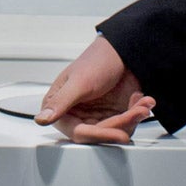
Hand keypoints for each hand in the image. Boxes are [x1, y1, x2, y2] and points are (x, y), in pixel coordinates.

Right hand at [36, 36, 155, 143]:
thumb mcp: (79, 81)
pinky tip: (143, 102)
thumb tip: (41, 119)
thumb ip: (60, 103)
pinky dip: (138, 112)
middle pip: (101, 133)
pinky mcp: (114, 114)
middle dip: (123, 122)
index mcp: (61, 107)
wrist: (124, 50)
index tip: (118, 134)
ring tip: (142, 104)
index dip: (99, 135)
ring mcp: (97, 115)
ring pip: (116, 131)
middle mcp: (78, 114)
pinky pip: (127, 124)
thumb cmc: (98, 60)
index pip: (78, 132)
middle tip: (137, 111)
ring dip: (134, 117)